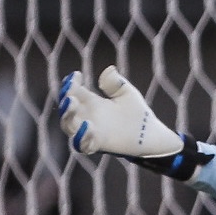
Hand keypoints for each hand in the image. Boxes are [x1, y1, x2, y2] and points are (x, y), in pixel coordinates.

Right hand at [57, 67, 182, 158]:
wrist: (151, 134)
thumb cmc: (137, 113)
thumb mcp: (126, 93)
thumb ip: (116, 83)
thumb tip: (109, 69)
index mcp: (91, 102)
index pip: (73, 92)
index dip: (70, 84)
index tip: (77, 75)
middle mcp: (87, 117)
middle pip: (66, 111)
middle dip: (64, 102)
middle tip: (70, 95)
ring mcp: (91, 132)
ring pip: (68, 127)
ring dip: (67, 117)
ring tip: (72, 105)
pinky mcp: (98, 145)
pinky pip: (82, 145)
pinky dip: (81, 137)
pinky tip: (88, 125)